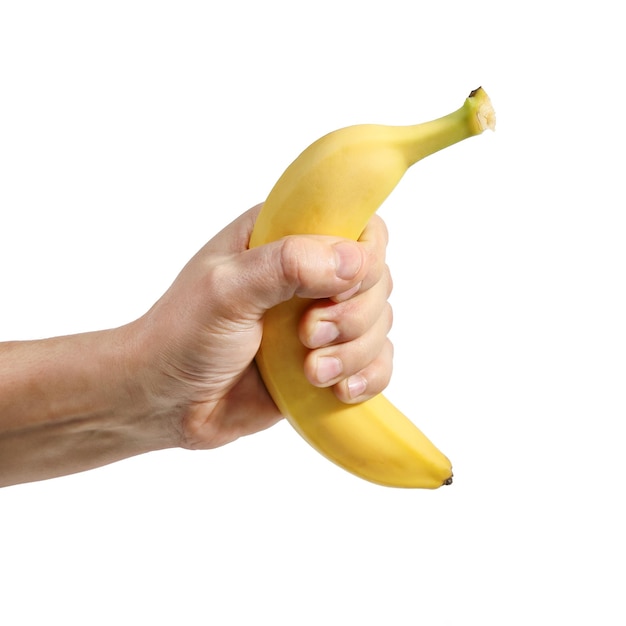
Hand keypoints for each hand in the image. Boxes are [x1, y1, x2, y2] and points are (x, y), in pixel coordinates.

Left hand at [131, 204, 392, 449]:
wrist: (164, 401)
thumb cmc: (183, 336)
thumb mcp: (226, 290)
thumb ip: (287, 265)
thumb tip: (355, 260)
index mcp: (284, 236)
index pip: (358, 227)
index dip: (363, 259)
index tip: (333, 291)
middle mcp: (309, 273)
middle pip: (378, 279)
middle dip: (353, 316)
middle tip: (308, 337)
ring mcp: (320, 319)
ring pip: (380, 324)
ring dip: (355, 352)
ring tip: (311, 373)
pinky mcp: (326, 360)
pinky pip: (376, 362)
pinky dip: (368, 377)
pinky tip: (339, 390)